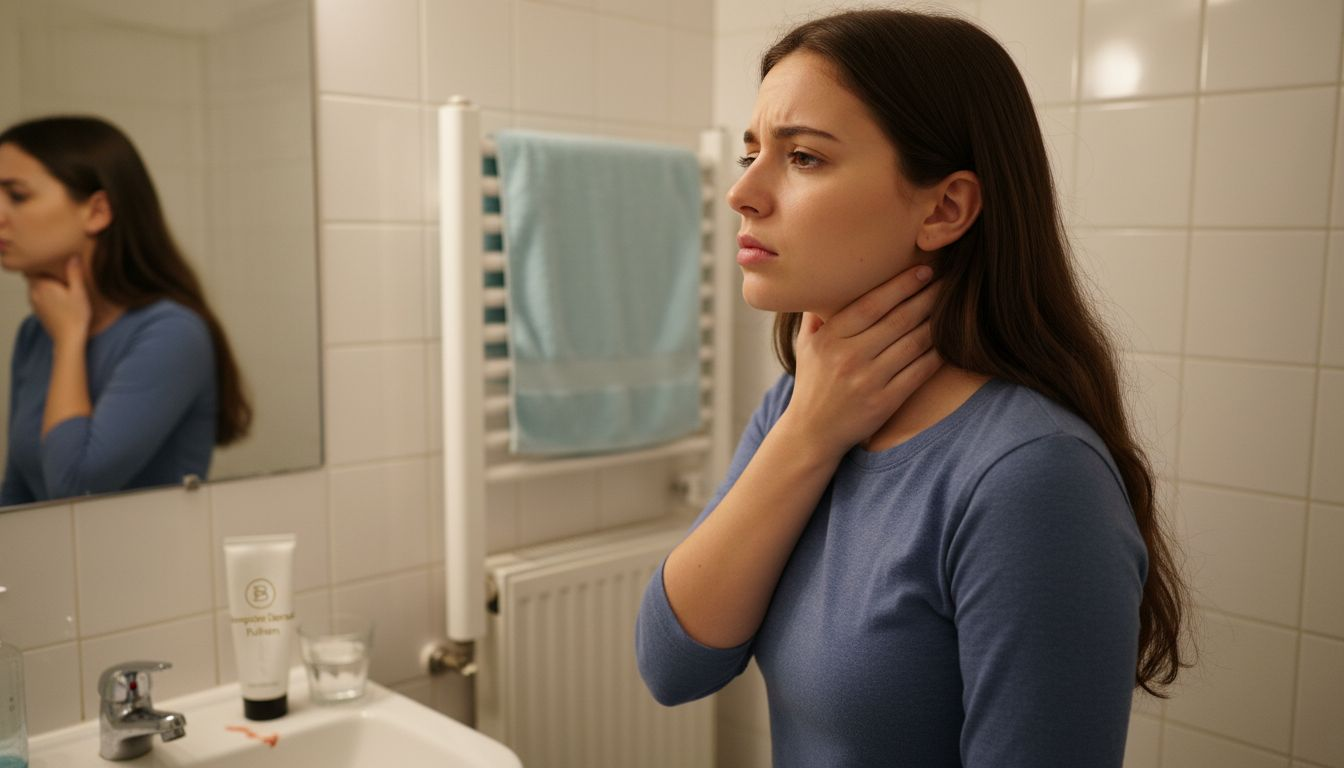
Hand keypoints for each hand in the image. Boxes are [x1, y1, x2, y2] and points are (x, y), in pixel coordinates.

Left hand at [27, 257, 92, 345]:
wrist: (68, 338)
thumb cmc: (75, 315)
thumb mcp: (79, 292)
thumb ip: (74, 273)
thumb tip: (72, 257)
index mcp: (42, 285)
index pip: (31, 268)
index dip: (38, 263)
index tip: (49, 261)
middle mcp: (34, 293)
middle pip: (32, 278)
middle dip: (41, 273)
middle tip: (56, 270)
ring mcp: (34, 304)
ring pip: (34, 288)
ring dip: (43, 284)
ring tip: (58, 283)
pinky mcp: (38, 312)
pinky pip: (37, 298)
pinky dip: (44, 294)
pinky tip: (57, 297)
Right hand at [782, 264, 943, 457]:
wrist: (813, 433)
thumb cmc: (813, 382)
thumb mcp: (806, 344)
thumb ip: (818, 312)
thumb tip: (830, 277)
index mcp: (830, 338)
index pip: (871, 304)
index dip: (901, 285)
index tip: (923, 270)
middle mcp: (848, 357)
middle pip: (898, 320)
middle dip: (927, 296)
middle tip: (948, 280)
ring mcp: (868, 381)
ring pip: (913, 343)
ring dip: (937, 321)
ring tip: (953, 306)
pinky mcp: (885, 402)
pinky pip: (919, 372)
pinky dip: (937, 354)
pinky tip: (949, 341)